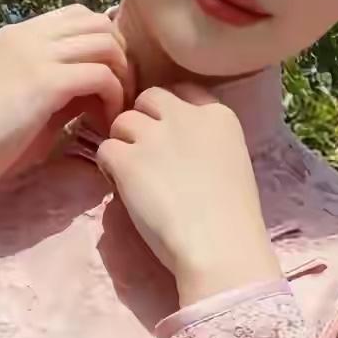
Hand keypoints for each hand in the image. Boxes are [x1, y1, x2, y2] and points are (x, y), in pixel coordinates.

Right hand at [0, 4, 134, 195]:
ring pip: (106, 42)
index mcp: (19, 36)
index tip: (108, 79)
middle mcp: (29, 35)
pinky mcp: (46, 80)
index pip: (78, 16)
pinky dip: (113, 98)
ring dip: (121, 76)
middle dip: (120, 55)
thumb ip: (59, 88)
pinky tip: (104, 123)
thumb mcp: (25, 101)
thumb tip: (96, 88)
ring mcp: (37, 54)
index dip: (103, 43)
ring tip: (114, 110)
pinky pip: (101, 75)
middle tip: (119, 93)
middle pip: (98, 22)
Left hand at [95, 82, 281, 305]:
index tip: (169, 138)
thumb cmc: (232, 219)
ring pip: (122, 121)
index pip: (183, 92)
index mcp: (219, 116)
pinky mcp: (127, 159)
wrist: (220, 246)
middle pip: (149, 98)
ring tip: (133, 176)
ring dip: (123, 145)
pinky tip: (122, 188)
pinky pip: (104, 149)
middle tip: (145, 155)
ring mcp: (154, 135)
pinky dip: (108, 168)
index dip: (169, 113)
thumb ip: (205, 144)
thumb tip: (175, 149)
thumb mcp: (231, 163)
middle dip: (142, 121)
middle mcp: (185, 116)